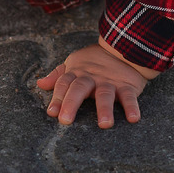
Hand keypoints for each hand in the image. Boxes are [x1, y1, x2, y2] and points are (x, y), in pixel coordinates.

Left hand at [36, 39, 158, 127]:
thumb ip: (58, 76)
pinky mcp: (127, 86)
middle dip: (71, 103)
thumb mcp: (74, 63)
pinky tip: (133, 118)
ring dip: (104, 109)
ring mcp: (110, 82)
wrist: (124, 47)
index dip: (57, 97)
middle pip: (79, 88)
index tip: (51, 112)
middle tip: (65, 120)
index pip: (64, 83)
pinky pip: (129, 96)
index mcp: (77, 72)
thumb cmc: (95, 61)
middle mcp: (92, 77)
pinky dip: (132, 106)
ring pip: (105, 94)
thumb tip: (40, 83)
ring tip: (104, 124)